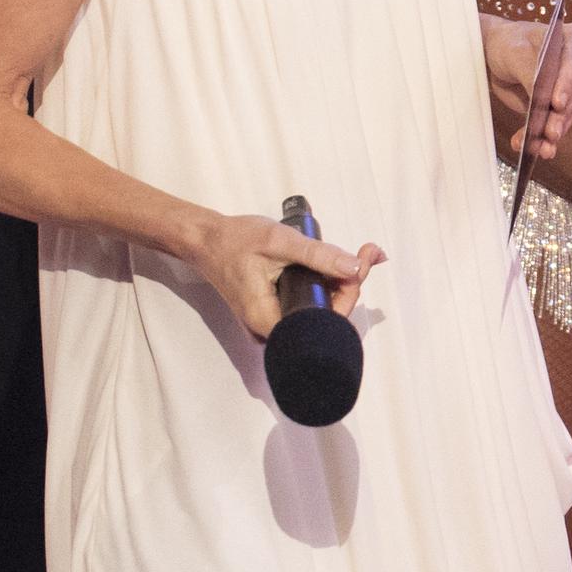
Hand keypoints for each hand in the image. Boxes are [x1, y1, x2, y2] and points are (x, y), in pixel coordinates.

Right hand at [189, 211, 384, 340]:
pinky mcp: (276, 313)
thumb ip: (317, 255)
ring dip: (341, 283)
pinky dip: (326, 285)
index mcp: (268, 320)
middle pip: (325, 318)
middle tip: (366, 253)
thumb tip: (354, 266)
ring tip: (359, 255)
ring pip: (319, 311)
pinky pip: (308, 305)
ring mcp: (272, 324)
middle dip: (350, 285)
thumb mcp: (279, 241)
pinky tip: (339, 266)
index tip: (362, 262)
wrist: (205, 241)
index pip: (323, 322)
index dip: (349, 293)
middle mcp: (270, 330)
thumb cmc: (233, 241)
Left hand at [484, 17, 571, 157]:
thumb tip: (542, 101)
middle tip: (548, 133)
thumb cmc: (509, 44)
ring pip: (569, 114)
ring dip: (552, 132)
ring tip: (538, 147)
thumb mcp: (516, 53)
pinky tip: (539, 149)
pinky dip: (546, 139)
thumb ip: (531, 73)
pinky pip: (559, 125)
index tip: (557, 104)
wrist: (497, 56)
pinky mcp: (565, 107)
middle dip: (560, 116)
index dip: (568, 84)